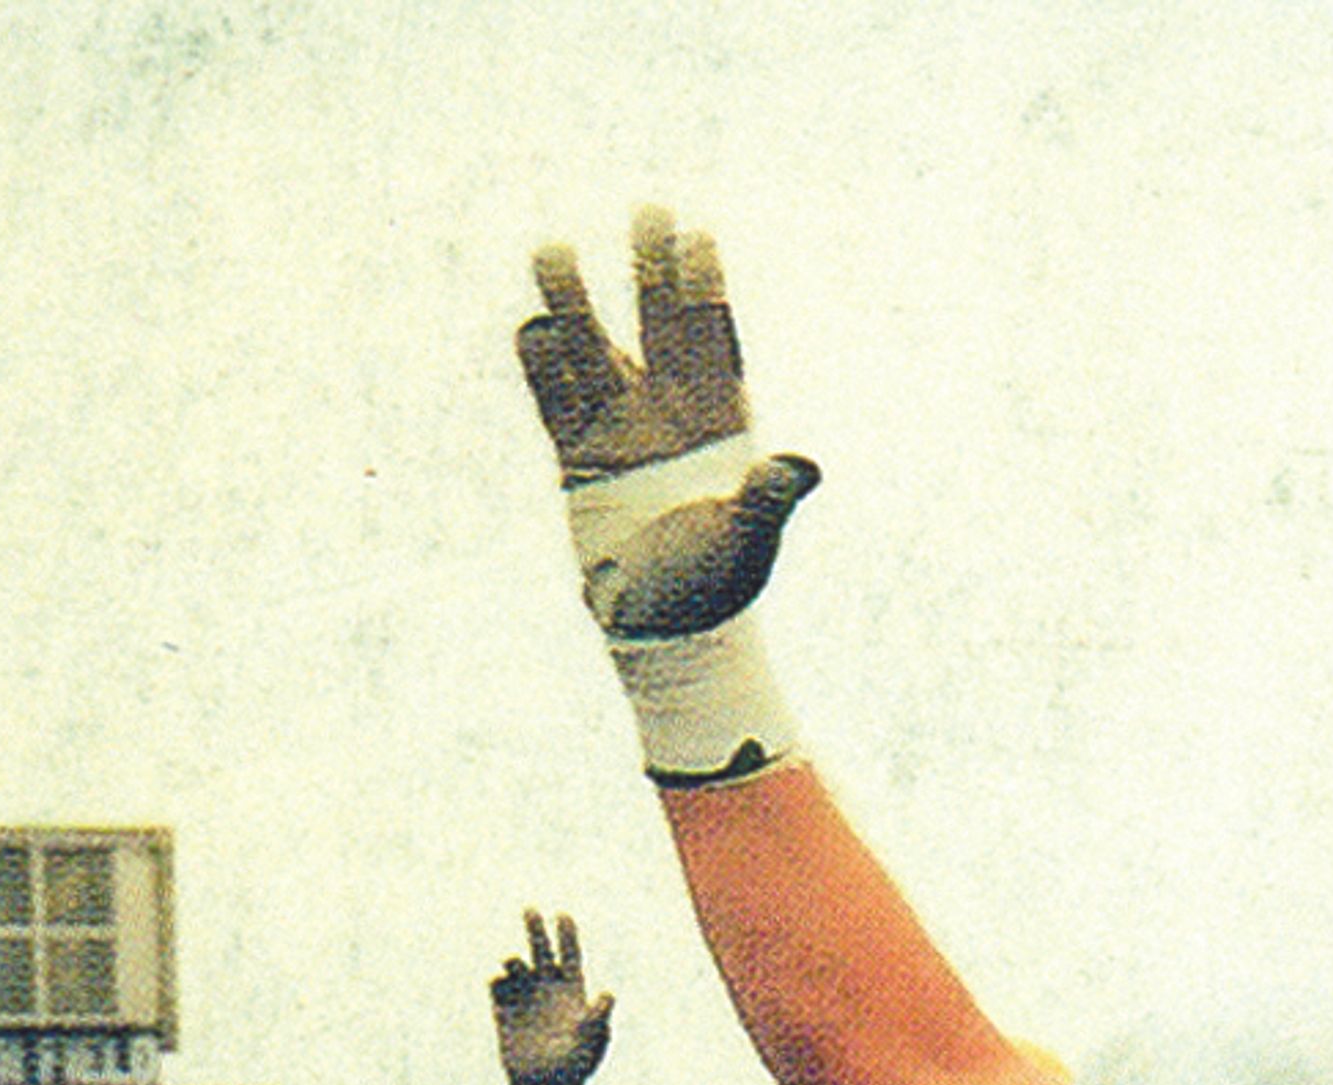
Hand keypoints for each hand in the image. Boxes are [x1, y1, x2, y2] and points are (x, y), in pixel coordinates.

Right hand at [491, 910, 615, 1084]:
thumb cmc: (576, 1066)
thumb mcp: (593, 1040)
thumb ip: (599, 1016)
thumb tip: (609, 993)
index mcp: (572, 991)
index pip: (570, 955)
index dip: (567, 934)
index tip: (563, 914)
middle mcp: (547, 988)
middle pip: (541, 950)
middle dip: (536, 929)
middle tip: (530, 908)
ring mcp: (524, 997)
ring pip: (516, 965)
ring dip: (512, 959)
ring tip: (511, 962)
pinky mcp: (503, 1010)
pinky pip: (496, 985)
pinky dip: (495, 977)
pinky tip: (497, 977)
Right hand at [517, 208, 819, 642]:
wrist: (668, 628)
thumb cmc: (720, 587)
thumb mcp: (750, 544)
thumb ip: (768, 502)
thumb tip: (802, 469)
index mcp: (720, 423)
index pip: (713, 341)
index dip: (707, 289)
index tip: (700, 237)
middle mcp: (667, 414)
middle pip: (657, 326)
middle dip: (651, 270)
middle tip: (648, 209)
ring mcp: (619, 431)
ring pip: (593, 352)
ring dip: (574, 304)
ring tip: (553, 250)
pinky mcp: (576, 458)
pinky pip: (552, 400)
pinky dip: (540, 367)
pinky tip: (530, 327)